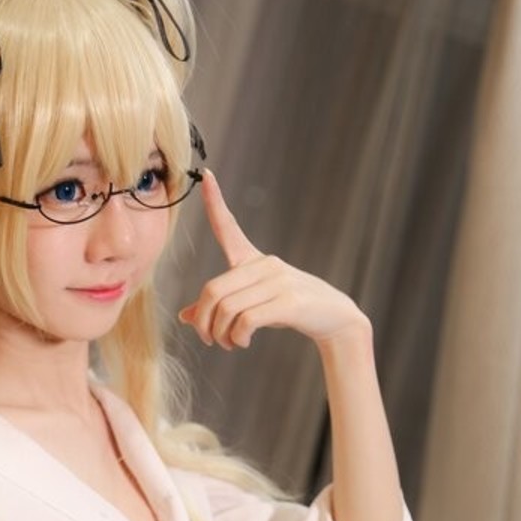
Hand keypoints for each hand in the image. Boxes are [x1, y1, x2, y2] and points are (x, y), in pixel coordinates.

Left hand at [178, 171, 369, 350]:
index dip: (215, 203)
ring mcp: (277, 281)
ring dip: (221, 335)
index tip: (205, 175)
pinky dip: (238, 337)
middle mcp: (264, 265)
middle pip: (212, 290)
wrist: (335, 319)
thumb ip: (220, 309)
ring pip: (227, 309)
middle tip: (210, 340)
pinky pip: (246, 320)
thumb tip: (185, 317)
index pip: (229, 228)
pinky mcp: (288, 301)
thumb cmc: (290, 311)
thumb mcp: (253, 306)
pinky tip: (243, 342)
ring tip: (229, 344)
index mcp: (254, 261)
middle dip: (204, 321)